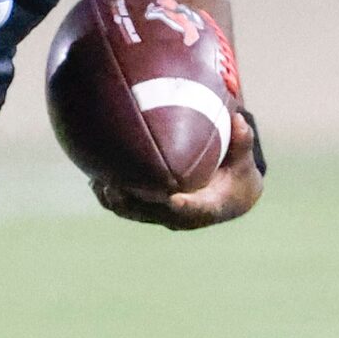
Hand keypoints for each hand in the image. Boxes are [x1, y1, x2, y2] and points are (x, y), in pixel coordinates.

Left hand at [94, 112, 266, 230]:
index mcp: (209, 207)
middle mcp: (182, 217)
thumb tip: (239, 120)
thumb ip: (242, 142)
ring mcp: (162, 216)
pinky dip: (109, 196)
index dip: (185, 207)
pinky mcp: (148, 211)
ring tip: (98, 182)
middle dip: (136, 203)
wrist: (227, 196)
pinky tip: (94, 177)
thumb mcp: (244, 160)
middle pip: (155, 214)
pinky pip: (125, 206)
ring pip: (135, 213)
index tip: (174, 200)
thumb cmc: (237, 173)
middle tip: (117, 186)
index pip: (196, 210)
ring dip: (116, 201)